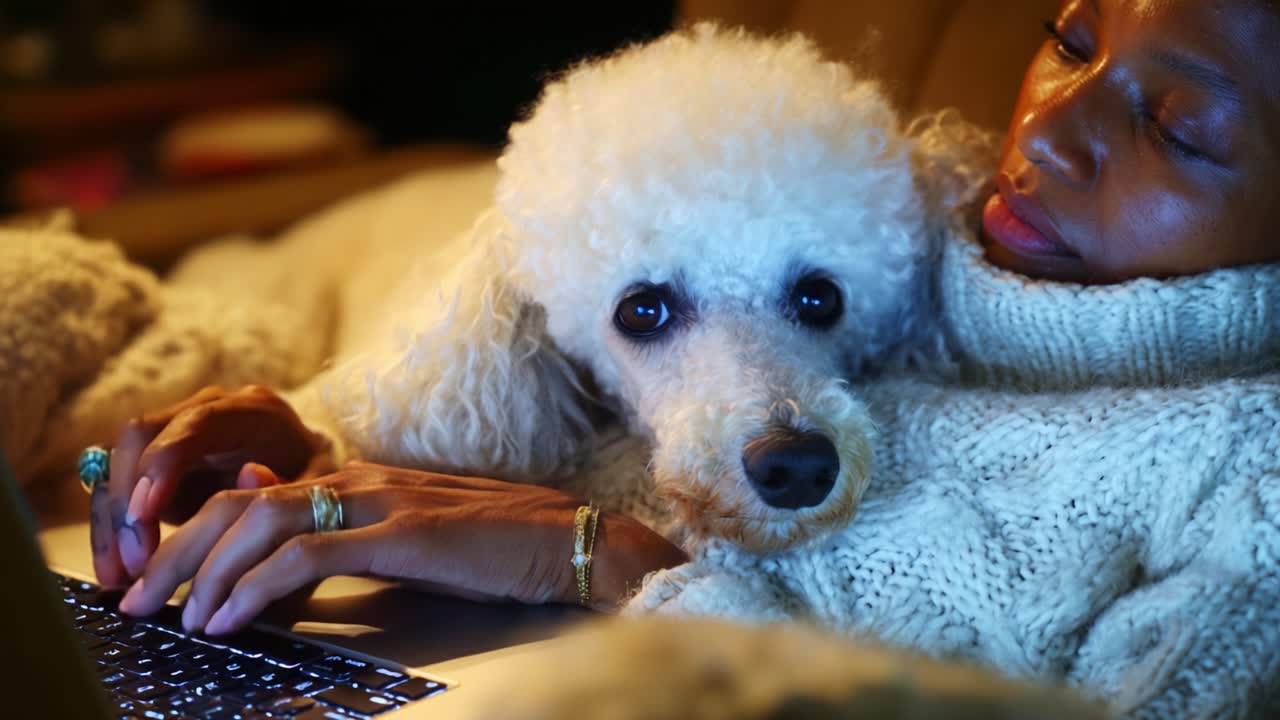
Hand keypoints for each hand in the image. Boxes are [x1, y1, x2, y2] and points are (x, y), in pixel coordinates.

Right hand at [91, 385, 332, 588]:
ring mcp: (174, 432)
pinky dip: (112, 531)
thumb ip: (288, 486)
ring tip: (120, 578)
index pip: (192, 423)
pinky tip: (118, 573)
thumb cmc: (316, 485)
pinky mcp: (155, 462)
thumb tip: (249, 476)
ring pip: (117, 463)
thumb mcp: (317, 490)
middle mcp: (203, 410)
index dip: (162, 464)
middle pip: (140, 437)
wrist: (311, 476)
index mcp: (249, 411)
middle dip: (128, 500)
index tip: (144, 515)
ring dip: (112, 522)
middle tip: (135, 562)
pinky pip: (118, 488)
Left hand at [116, 462, 687, 634]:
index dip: (201, 535)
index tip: (168, 581)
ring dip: (207, 571)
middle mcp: (362, 480)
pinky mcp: (402, 535)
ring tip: (175, 615)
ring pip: (263, 524)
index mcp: (363, 480)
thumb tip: (294, 567)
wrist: (573, 539)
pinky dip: (256, 587)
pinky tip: (230, 619)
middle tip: (139, 599)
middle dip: (182, 552)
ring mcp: (382, 502)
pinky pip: (307, 557)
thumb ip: (359, 541)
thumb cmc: (502, 547)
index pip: (258, 496)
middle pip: (243, 504)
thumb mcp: (417, 539)